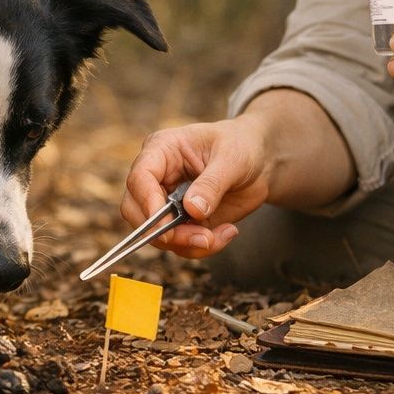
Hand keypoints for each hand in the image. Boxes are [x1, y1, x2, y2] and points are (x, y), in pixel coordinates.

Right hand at [119, 119, 271, 259]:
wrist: (258, 162)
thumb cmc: (241, 146)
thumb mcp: (232, 159)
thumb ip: (212, 183)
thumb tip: (192, 210)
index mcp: (161, 150)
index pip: (140, 178)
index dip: (147, 203)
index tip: (166, 225)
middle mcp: (156, 177)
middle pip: (135, 211)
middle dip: (165, 232)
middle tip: (202, 238)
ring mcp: (166, 202)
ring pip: (156, 234)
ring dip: (188, 244)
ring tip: (224, 234)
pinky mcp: (180, 222)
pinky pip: (179, 245)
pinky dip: (201, 247)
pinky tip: (227, 232)